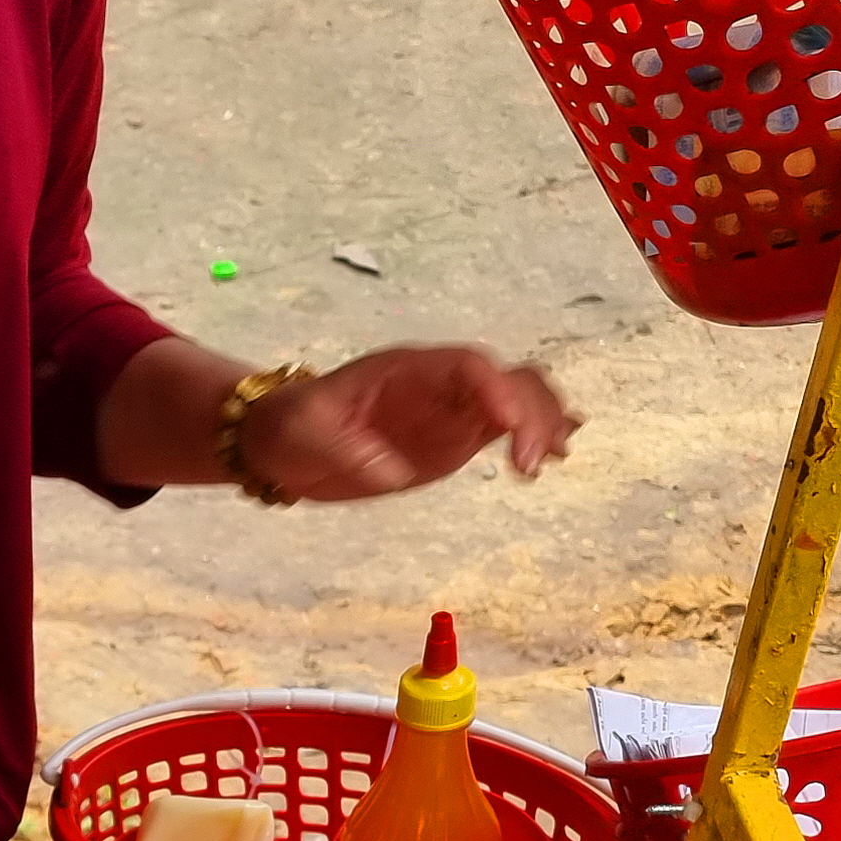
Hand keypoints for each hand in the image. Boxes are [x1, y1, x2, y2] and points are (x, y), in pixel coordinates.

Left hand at [243, 345, 579, 500]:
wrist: (284, 440)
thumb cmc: (293, 427)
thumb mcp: (306, 434)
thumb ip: (347, 450)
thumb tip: (393, 472)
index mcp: (407, 370)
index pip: (467, 367)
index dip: (496, 389)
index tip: (509, 426)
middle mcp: (440, 384)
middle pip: (507, 381)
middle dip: (530, 414)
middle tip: (529, 465)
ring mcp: (453, 409)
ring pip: (519, 399)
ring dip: (543, 423)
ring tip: (549, 460)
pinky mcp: (457, 436)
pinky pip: (508, 427)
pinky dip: (536, 436)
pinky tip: (556, 456)